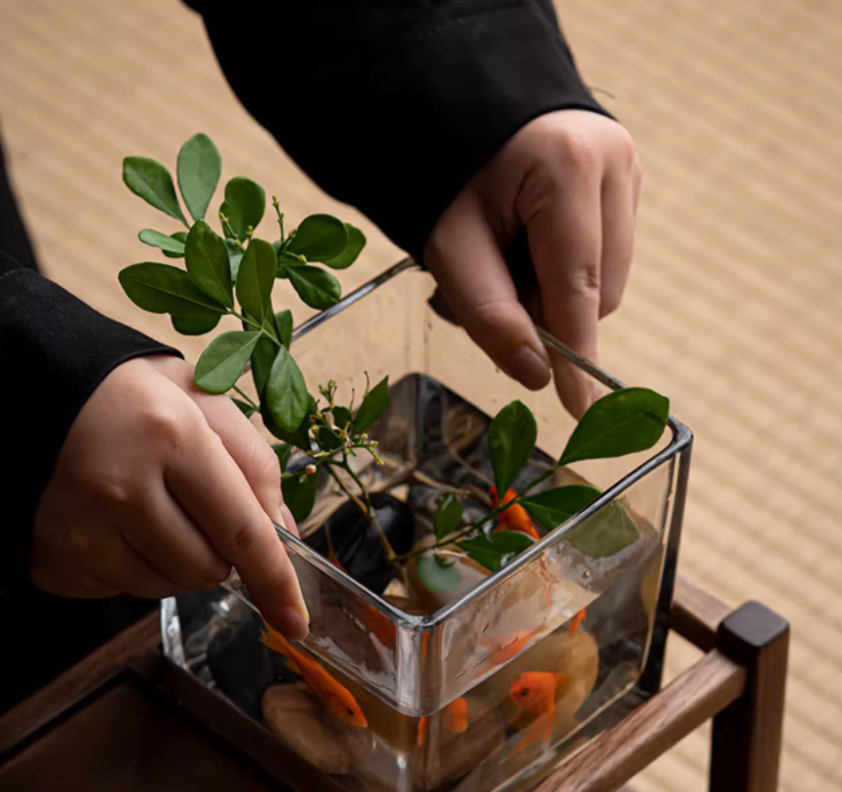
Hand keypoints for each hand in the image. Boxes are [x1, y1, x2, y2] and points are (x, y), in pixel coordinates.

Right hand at [31, 354, 308, 639]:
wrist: (35, 395)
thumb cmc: (131, 397)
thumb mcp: (202, 402)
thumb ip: (254, 464)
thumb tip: (284, 535)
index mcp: (171, 436)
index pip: (242, 531)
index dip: (276, 582)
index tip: (295, 622)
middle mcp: (121, 486)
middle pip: (208, 570)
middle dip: (215, 549)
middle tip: (185, 500)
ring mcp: (82, 528)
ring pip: (168, 587)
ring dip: (173, 560)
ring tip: (144, 505)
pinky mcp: (55, 559)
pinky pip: (123, 591)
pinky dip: (131, 565)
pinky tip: (110, 521)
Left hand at [424, 110, 640, 417]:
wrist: (453, 102)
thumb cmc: (445, 169)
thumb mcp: (450, 246)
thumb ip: (489, 314)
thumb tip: (536, 376)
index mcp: (569, 166)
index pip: (577, 286)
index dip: (575, 353)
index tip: (580, 408)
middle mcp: (614, 162)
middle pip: (597, 290)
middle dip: (543, 310)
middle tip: (488, 286)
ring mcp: (626, 167)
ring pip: (604, 279)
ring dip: (551, 292)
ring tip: (502, 257)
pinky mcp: (624, 179)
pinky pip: (603, 256)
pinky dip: (561, 269)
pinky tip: (525, 241)